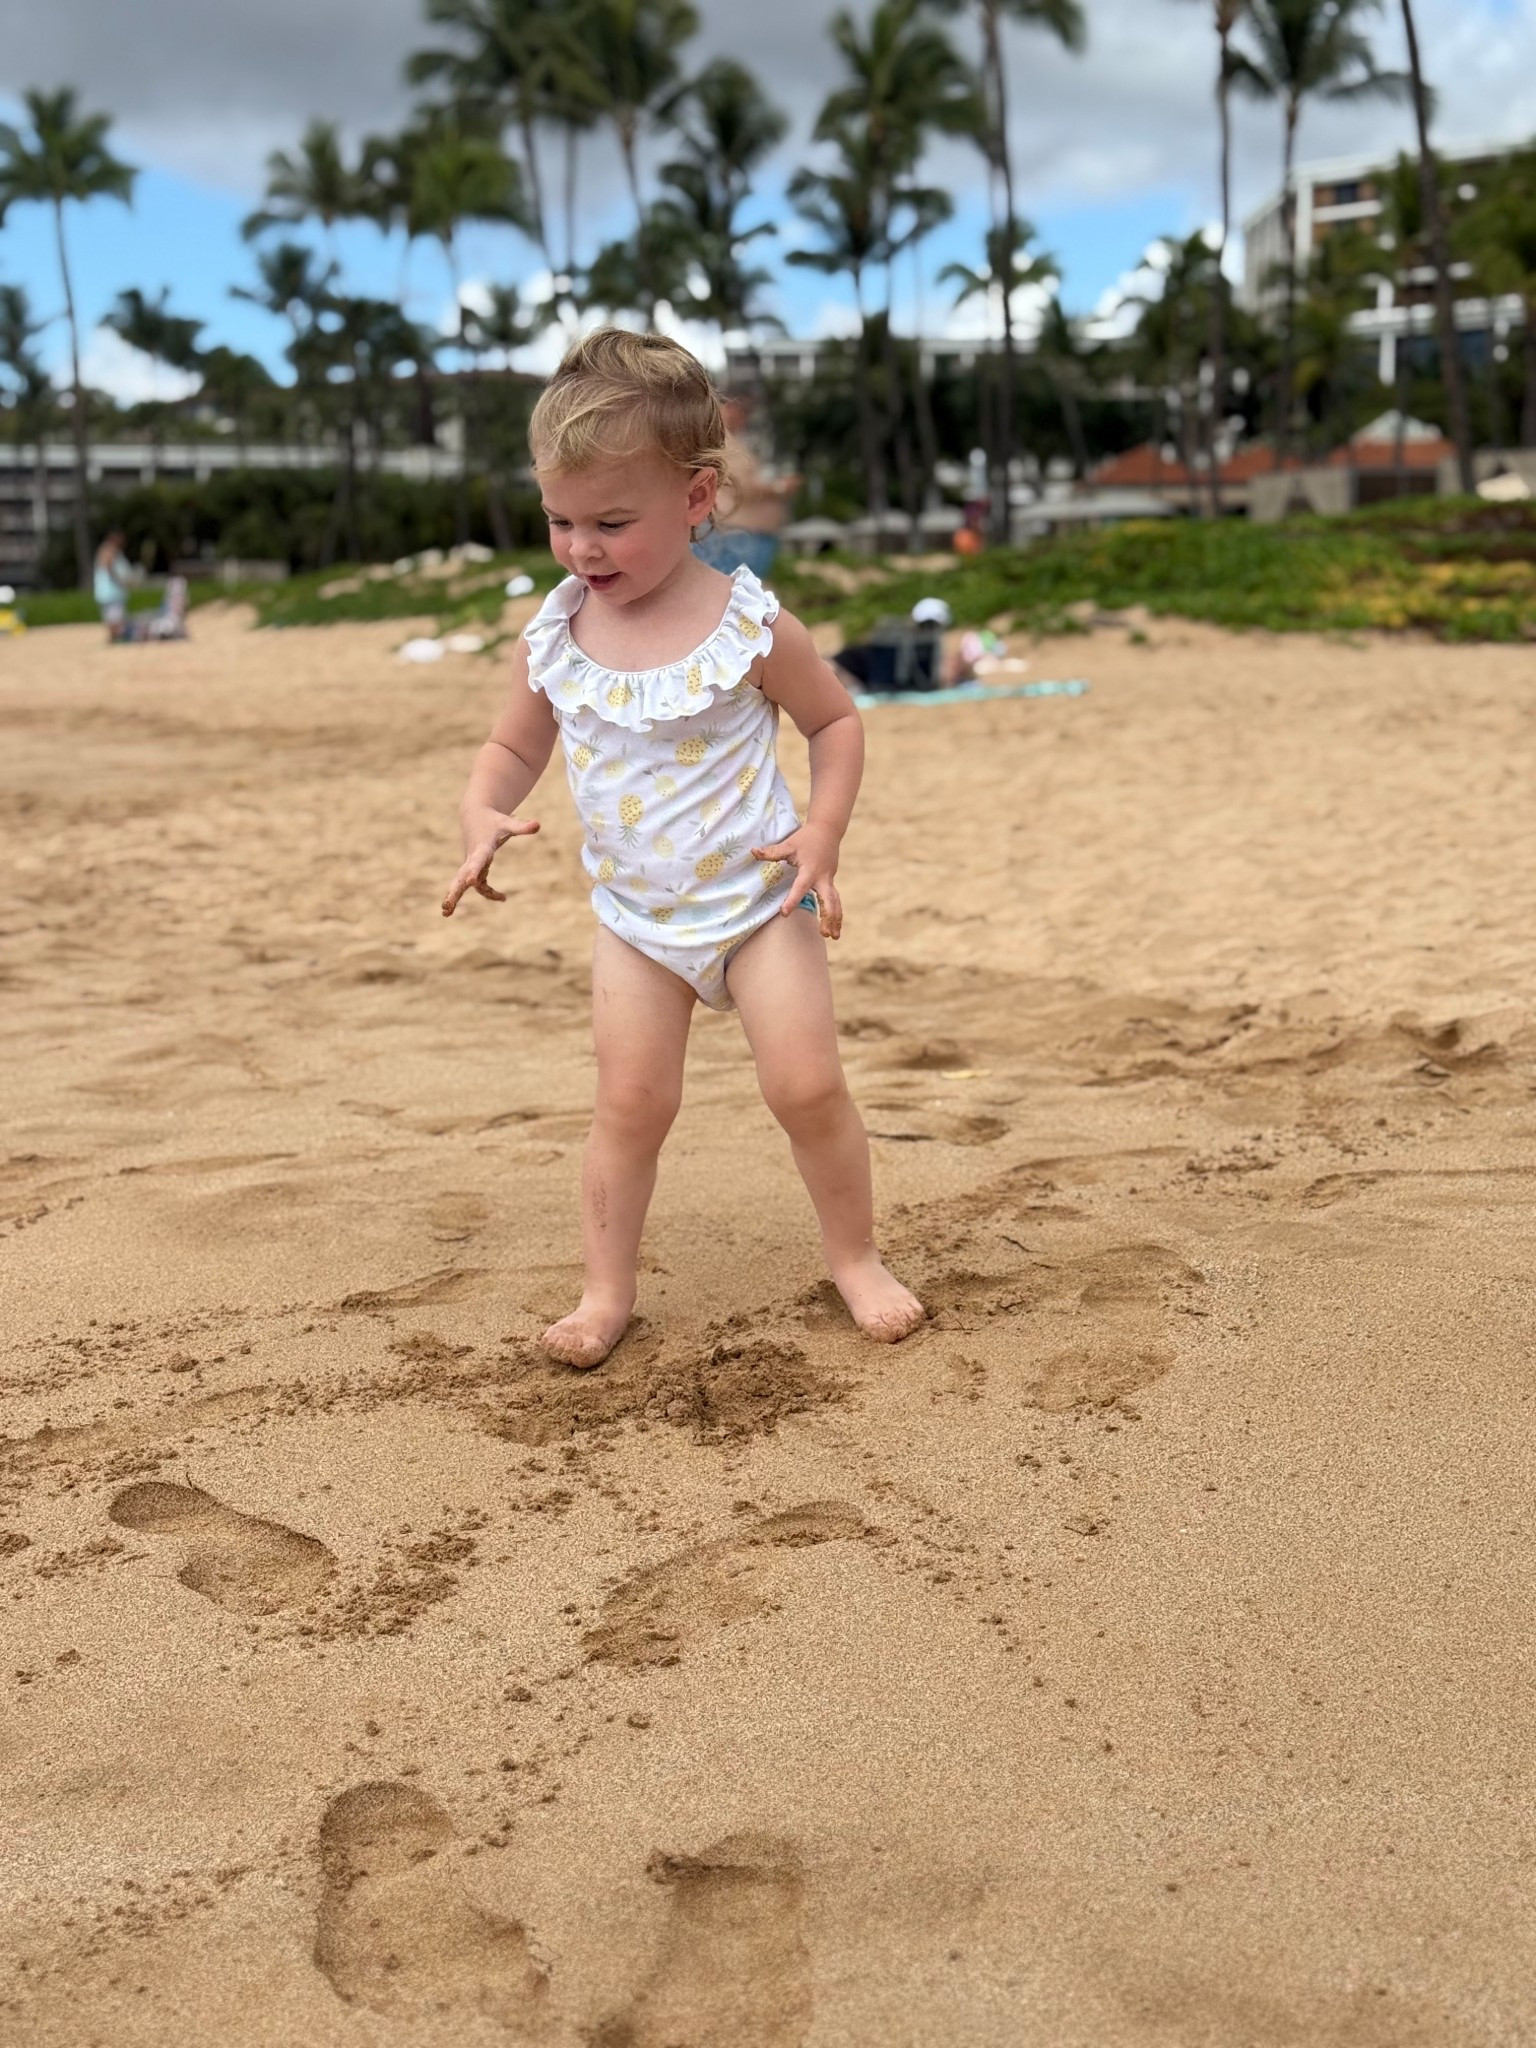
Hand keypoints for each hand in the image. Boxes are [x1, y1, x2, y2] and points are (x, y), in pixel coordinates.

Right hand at [441, 811, 539, 915]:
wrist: (474, 815)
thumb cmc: (493, 820)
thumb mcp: (508, 823)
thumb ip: (521, 826)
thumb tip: (539, 825)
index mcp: (481, 849)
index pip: (476, 862)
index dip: (473, 871)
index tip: (470, 881)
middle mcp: (472, 859)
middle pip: (460, 878)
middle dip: (453, 892)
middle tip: (445, 908)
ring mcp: (471, 865)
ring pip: (462, 884)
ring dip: (455, 897)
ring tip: (445, 913)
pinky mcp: (474, 868)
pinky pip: (480, 885)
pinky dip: (489, 893)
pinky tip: (504, 898)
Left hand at [751, 821, 842, 939]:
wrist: (828, 830)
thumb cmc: (805, 838)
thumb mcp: (788, 844)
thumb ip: (772, 852)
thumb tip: (753, 852)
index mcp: (809, 871)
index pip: (800, 888)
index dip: (792, 900)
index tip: (784, 913)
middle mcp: (822, 878)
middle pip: (829, 901)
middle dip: (828, 917)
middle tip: (825, 934)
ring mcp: (829, 881)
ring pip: (835, 903)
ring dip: (835, 919)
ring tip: (834, 937)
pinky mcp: (830, 882)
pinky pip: (834, 900)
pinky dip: (835, 913)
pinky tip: (834, 927)